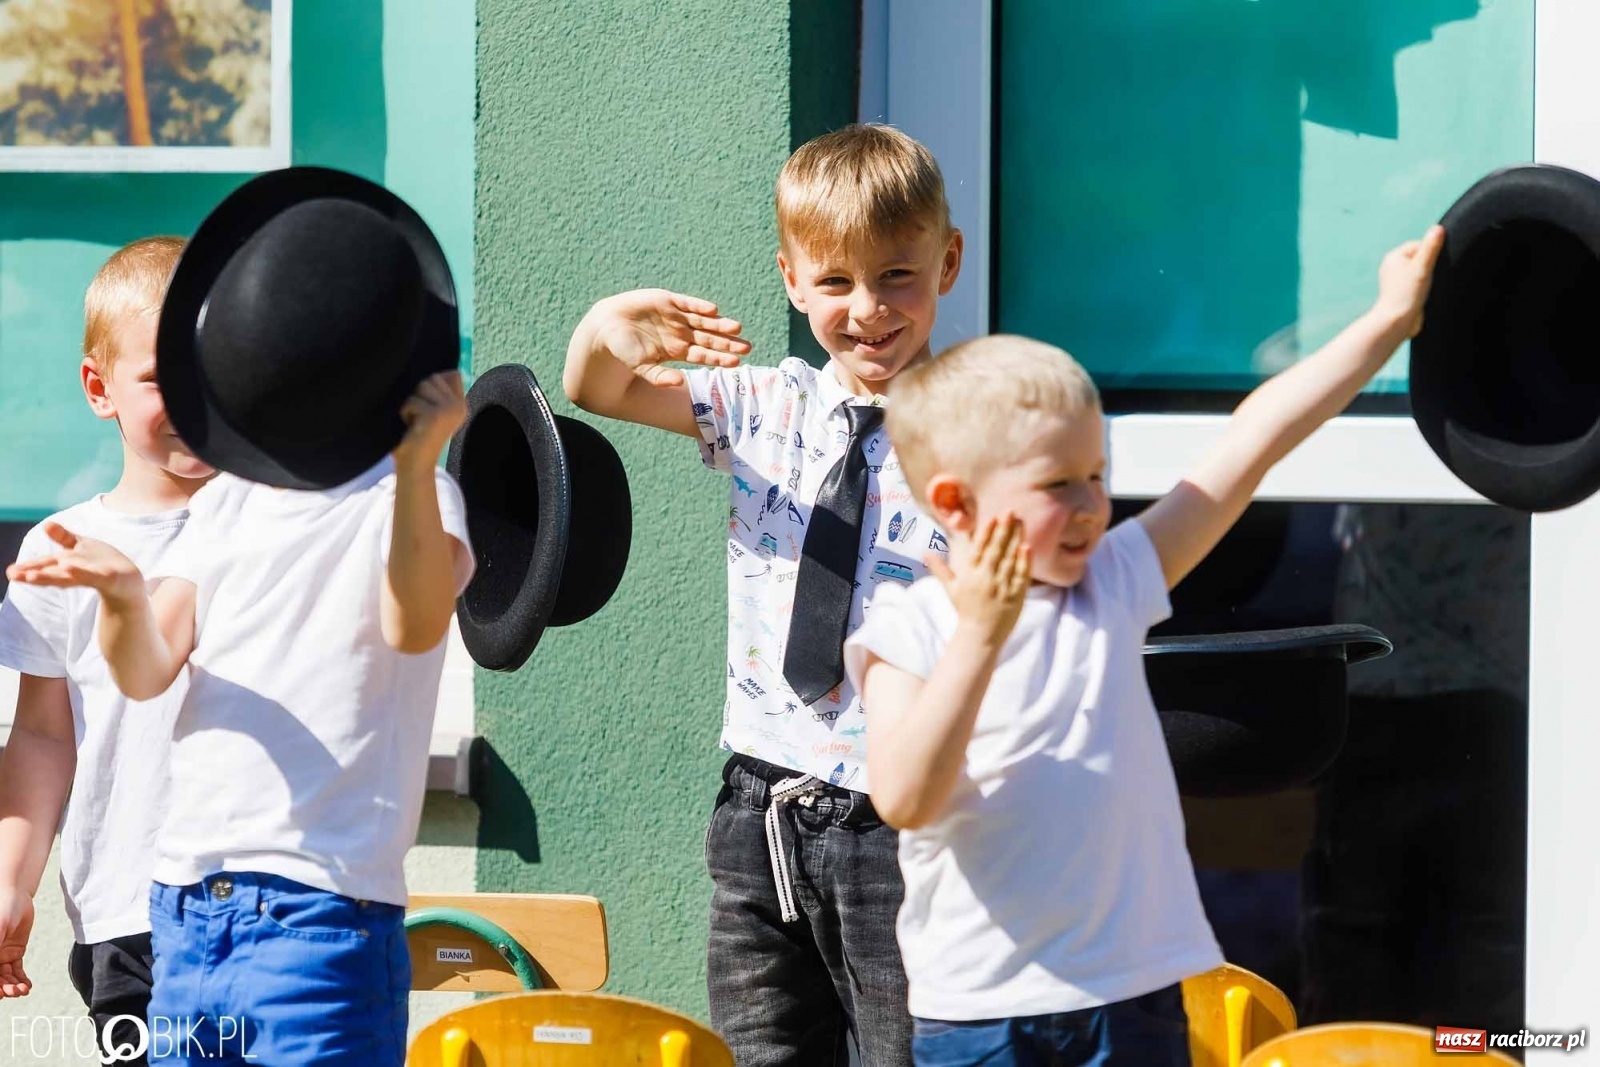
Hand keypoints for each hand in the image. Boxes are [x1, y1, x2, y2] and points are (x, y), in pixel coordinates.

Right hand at [0, 885, 33, 996]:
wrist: (16, 896)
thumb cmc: (2, 910)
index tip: (0, 994)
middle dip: (4, 988)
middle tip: (15, 992)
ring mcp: (1, 955)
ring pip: (5, 977)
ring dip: (13, 986)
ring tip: (23, 990)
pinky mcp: (15, 952)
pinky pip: (16, 970)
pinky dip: (21, 979)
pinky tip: (27, 985)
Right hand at [3, 523, 142, 604]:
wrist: (130, 581)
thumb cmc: (102, 564)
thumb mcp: (82, 547)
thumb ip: (64, 538)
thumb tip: (46, 524)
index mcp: (68, 565)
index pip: (45, 565)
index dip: (28, 567)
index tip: (9, 572)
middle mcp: (76, 573)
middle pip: (52, 573)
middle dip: (33, 574)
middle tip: (13, 575)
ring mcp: (91, 575)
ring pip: (68, 576)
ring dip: (50, 576)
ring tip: (31, 576)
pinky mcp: (107, 577)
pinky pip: (92, 574)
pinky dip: (80, 571)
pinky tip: (68, 567)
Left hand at [393, 370, 467, 471]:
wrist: (415, 466)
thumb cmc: (417, 437)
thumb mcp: (432, 411)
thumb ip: (438, 392)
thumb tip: (446, 370)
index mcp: (461, 405)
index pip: (452, 374)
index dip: (434, 384)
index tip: (429, 406)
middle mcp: (460, 406)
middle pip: (433, 378)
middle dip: (420, 394)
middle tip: (420, 417)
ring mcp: (450, 410)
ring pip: (422, 386)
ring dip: (411, 403)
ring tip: (415, 421)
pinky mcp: (435, 415)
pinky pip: (411, 401)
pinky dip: (405, 413)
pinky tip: (411, 428)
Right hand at [588, 289, 750, 388]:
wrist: (606, 326)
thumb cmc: (625, 351)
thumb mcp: (642, 367)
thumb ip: (660, 376)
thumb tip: (678, 383)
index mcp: (677, 351)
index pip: (704, 355)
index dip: (719, 358)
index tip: (735, 362)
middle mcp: (681, 333)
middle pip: (709, 338)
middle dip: (727, 343)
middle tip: (747, 347)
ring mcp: (675, 316)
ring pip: (703, 320)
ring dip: (719, 324)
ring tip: (737, 328)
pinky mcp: (667, 300)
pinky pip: (688, 303)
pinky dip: (699, 306)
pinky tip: (713, 311)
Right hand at [926, 514, 1031, 643]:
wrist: (979, 635)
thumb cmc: (965, 610)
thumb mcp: (950, 589)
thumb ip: (939, 569)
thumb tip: (925, 553)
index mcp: (969, 575)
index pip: (979, 549)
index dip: (986, 532)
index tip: (993, 517)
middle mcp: (984, 578)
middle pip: (996, 549)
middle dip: (1003, 529)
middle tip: (1010, 511)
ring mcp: (1000, 587)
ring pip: (1009, 559)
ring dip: (1016, 539)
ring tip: (1021, 522)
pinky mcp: (1015, 597)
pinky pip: (1020, 576)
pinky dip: (1024, 561)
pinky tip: (1027, 546)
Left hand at [1375, 224, 1445, 337]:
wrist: (1396, 321)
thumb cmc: (1407, 293)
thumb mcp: (1422, 267)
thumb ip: (1431, 247)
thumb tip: (1438, 228)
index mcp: (1394, 256)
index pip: (1421, 245)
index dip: (1431, 255)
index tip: (1431, 269)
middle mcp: (1392, 266)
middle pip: (1420, 259)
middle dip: (1429, 267)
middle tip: (1429, 279)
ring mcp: (1395, 279)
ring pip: (1420, 272)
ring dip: (1427, 279)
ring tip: (1425, 289)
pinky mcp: (1400, 292)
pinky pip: (1417, 283)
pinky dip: (1423, 288)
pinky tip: (1423, 296)